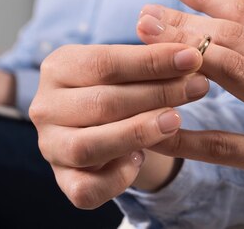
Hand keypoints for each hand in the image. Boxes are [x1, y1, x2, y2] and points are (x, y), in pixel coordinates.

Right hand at [29, 43, 209, 208]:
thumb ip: (149, 60)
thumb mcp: (127, 68)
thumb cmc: (117, 87)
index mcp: (58, 67)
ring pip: (90, 146)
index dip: (151, 61)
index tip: (192, 57)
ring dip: (138, 133)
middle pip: (102, 103)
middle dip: (156, 94)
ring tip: (176, 121)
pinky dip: (116, 179)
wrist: (101, 126)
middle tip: (198, 87)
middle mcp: (45, 106)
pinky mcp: (63, 180)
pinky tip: (141, 160)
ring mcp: (50, 145)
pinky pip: (86, 189)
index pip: (105, 62)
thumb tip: (189, 53)